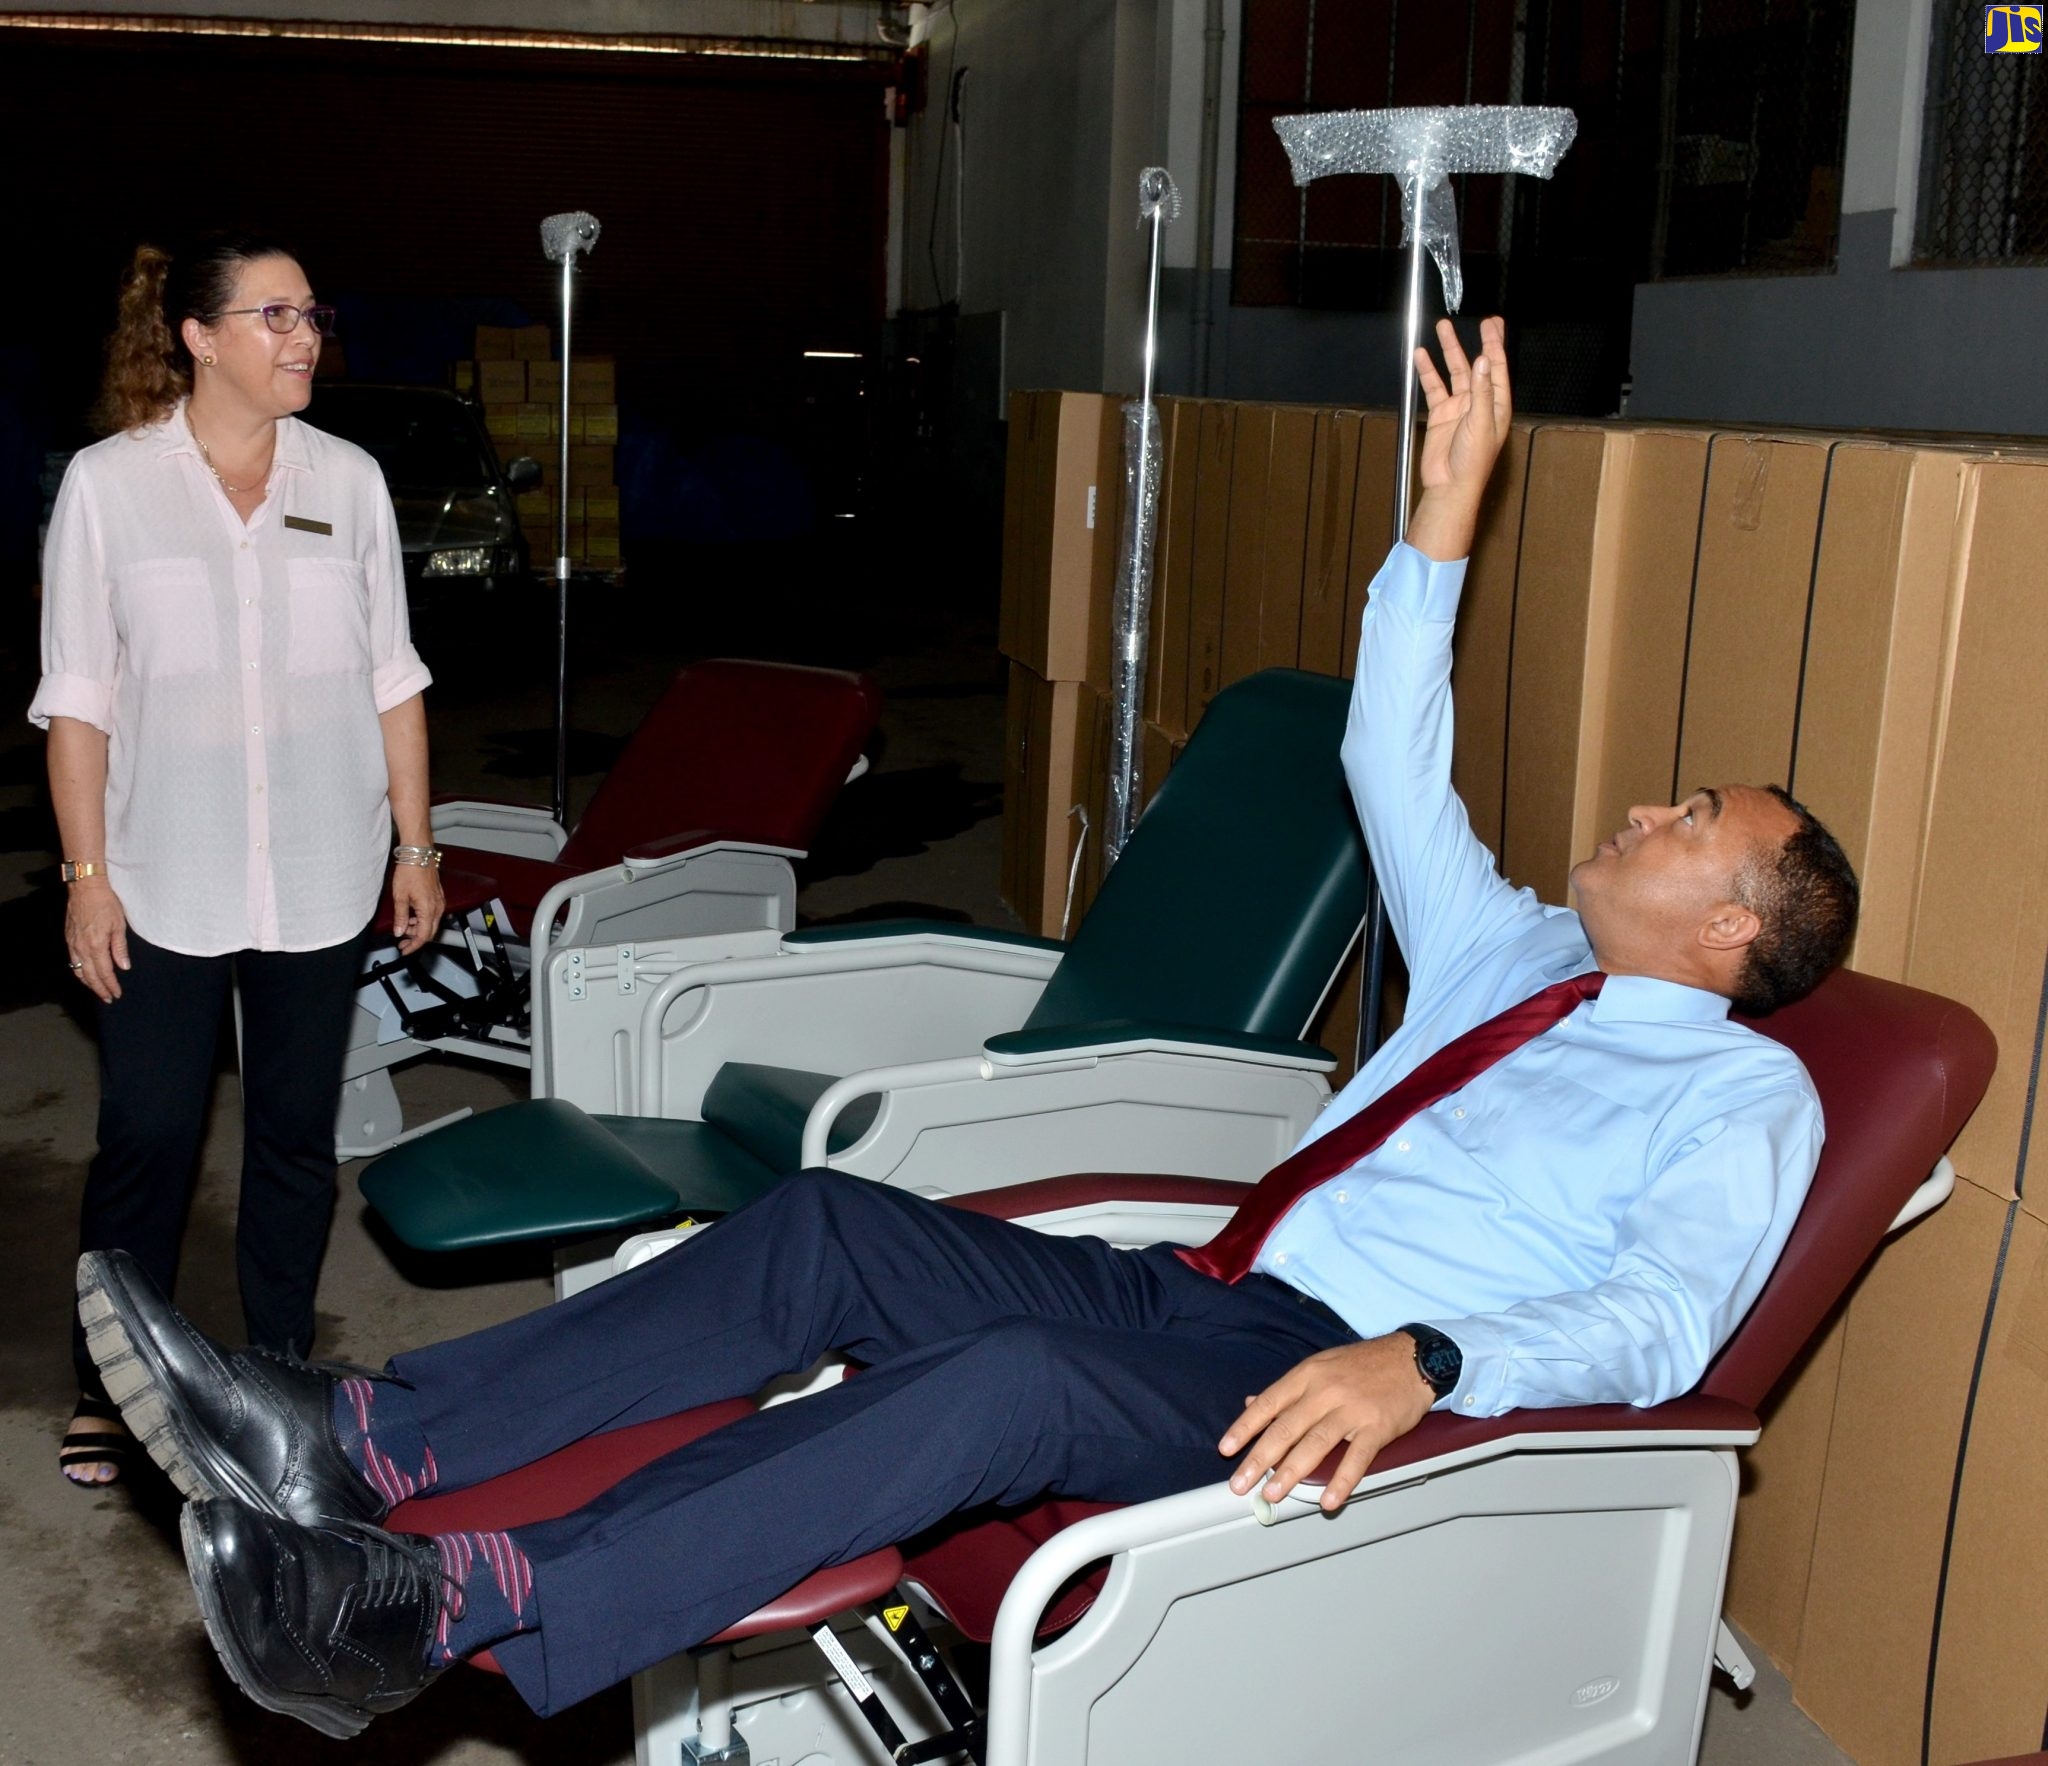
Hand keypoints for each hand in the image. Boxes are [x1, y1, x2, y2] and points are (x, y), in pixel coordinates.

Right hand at [65, 879, 131, 1003]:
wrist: (85, 888)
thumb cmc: (105, 903)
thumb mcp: (119, 925)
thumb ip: (120, 948)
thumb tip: (124, 967)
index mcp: (96, 945)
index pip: (104, 972)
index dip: (110, 985)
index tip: (116, 994)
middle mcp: (81, 948)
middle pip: (90, 976)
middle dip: (99, 989)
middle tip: (108, 998)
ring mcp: (73, 944)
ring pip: (79, 971)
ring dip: (88, 983)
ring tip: (98, 991)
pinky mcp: (69, 939)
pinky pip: (73, 961)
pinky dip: (79, 972)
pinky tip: (85, 974)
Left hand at [389, 864, 445, 956]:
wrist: (418, 854)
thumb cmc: (410, 870)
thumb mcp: (400, 897)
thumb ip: (401, 917)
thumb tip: (399, 931)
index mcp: (429, 909)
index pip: (423, 935)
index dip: (414, 946)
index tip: (404, 950)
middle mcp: (438, 907)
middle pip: (429, 932)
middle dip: (416, 939)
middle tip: (402, 942)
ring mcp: (439, 901)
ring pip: (431, 923)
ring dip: (418, 929)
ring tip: (404, 927)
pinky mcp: (438, 896)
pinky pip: (433, 914)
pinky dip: (422, 919)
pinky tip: (412, 917)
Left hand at [1219, 1334, 1436, 1511]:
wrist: (1411, 1358)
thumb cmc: (1363, 1364)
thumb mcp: (1320, 1366)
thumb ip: (1287, 1389)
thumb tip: (1251, 1403)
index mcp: (1308, 1375)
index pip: (1269, 1403)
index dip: (1245, 1428)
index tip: (1227, 1449)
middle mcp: (1325, 1391)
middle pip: (1286, 1428)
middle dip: (1260, 1459)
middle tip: (1242, 1483)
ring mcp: (1352, 1410)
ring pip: (1316, 1444)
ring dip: (1291, 1472)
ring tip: (1273, 1493)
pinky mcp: (1377, 1427)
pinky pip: (1357, 1458)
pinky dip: (1342, 1481)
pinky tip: (1328, 1500)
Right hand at [1414, 315, 1510, 497]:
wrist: (1449, 485)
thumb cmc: (1472, 461)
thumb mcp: (1481, 423)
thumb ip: (1482, 392)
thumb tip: (1483, 362)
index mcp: (1496, 404)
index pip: (1496, 368)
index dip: (1494, 345)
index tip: (1491, 325)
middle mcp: (1479, 402)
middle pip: (1478, 365)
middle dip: (1477, 342)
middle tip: (1480, 321)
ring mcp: (1459, 407)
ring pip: (1454, 372)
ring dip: (1449, 351)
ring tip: (1442, 329)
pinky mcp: (1441, 414)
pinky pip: (1434, 388)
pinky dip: (1427, 372)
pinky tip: (1422, 358)